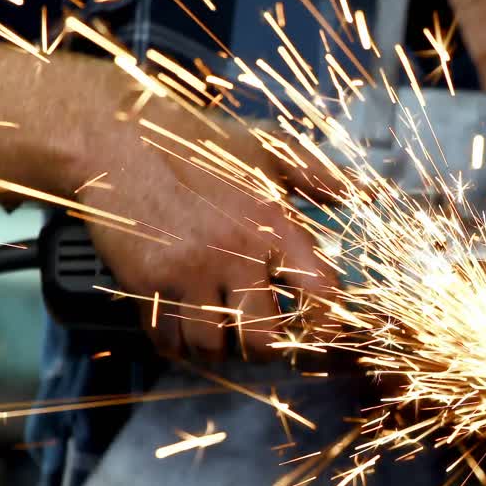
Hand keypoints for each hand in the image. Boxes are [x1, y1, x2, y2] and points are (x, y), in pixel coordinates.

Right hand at [68, 95, 335, 359]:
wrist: (115, 137)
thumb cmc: (199, 143)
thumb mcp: (268, 149)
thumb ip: (320, 177)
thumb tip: (370, 193)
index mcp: (275, 226)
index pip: (321, 295)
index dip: (327, 323)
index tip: (319, 329)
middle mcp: (236, 254)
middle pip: (265, 339)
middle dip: (267, 349)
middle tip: (262, 338)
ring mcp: (188, 272)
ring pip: (212, 346)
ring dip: (219, 349)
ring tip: (220, 333)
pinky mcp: (146, 281)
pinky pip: (167, 337)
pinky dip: (176, 344)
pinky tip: (182, 327)